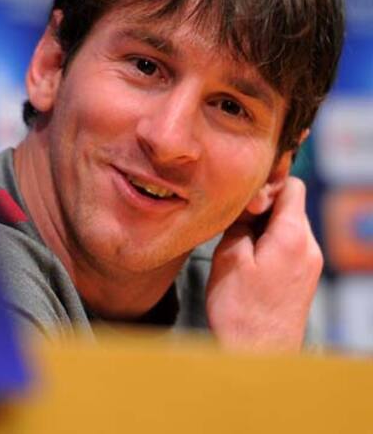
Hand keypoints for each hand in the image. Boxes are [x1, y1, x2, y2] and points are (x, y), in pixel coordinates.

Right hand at [205, 177, 322, 351]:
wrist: (258, 354)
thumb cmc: (241, 309)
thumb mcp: (229, 257)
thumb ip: (240, 223)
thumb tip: (246, 206)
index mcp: (293, 236)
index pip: (292, 185)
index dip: (266, 183)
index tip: (243, 198)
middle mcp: (309, 247)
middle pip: (290, 206)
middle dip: (262, 208)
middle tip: (234, 222)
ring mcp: (309, 264)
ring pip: (287, 227)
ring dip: (263, 228)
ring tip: (237, 245)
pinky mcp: (303, 279)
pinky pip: (288, 247)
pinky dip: (269, 245)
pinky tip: (247, 262)